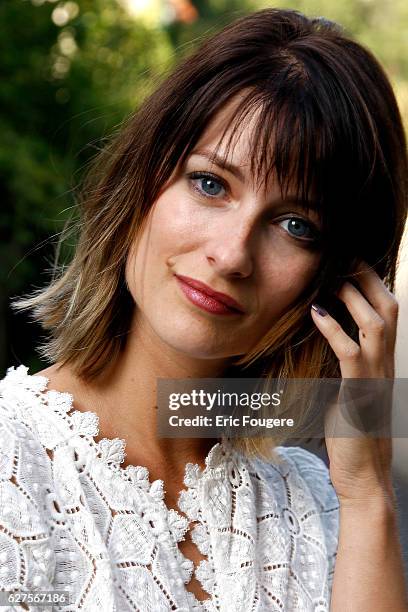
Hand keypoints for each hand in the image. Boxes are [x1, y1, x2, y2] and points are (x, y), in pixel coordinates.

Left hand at [310, 260, 398, 505]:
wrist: (363, 477)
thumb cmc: (352, 435)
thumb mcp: (348, 392)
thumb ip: (343, 366)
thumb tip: (323, 343)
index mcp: (382, 363)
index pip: (385, 314)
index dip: (373, 286)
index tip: (352, 264)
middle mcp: (385, 365)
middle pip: (388, 309)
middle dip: (368, 279)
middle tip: (346, 257)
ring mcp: (376, 378)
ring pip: (376, 324)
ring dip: (354, 297)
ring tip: (332, 278)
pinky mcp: (360, 393)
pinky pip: (350, 352)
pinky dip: (334, 329)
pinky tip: (317, 314)